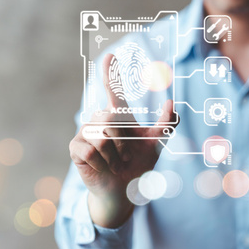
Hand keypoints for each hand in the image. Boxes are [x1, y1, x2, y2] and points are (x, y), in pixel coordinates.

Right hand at [69, 54, 177, 227]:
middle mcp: (99, 119)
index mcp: (117, 115)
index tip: (111, 57)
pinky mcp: (76, 148)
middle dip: (123, 143)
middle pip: (110, 118)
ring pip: (101, 137)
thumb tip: (172, 103)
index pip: (113, 89)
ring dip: (114, 156)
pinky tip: (102, 168)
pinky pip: (90, 151)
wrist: (124, 191)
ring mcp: (85, 133)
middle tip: (126, 158)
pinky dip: (101, 163)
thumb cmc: (138, 165)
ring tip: (115, 164)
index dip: (111, 73)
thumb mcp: (155, 145)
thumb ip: (165, 125)